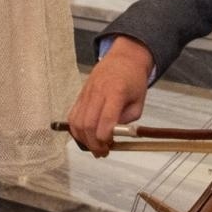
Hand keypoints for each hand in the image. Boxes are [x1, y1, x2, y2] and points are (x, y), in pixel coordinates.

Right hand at [65, 37, 153, 156]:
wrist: (124, 58)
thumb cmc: (134, 80)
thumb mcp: (139, 102)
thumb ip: (126, 121)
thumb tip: (112, 136)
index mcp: (115, 93)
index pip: (104, 121)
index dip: (105, 139)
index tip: (110, 147)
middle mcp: (97, 92)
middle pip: (87, 124)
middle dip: (93, 143)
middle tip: (102, 152)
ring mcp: (86, 93)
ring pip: (76, 121)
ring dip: (83, 139)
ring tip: (93, 146)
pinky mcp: (80, 94)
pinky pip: (72, 115)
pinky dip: (76, 129)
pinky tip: (85, 136)